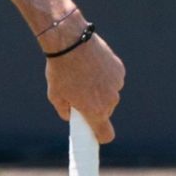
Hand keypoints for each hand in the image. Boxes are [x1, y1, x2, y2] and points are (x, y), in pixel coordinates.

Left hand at [45, 25, 123, 142]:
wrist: (71, 41)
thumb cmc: (60, 70)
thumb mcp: (55, 95)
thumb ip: (64, 111)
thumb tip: (70, 115)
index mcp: (95, 111)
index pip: (106, 134)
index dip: (99, 135)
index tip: (92, 131)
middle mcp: (110, 100)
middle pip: (105, 112)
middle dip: (94, 107)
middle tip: (79, 94)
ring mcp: (117, 84)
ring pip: (109, 94)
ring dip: (100, 90)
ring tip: (84, 75)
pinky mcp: (119, 69)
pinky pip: (113, 79)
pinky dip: (105, 76)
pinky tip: (92, 66)